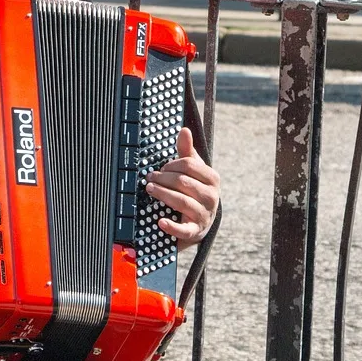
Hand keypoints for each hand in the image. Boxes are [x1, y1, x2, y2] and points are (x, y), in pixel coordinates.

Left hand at [144, 127, 219, 250]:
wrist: (199, 222)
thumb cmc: (193, 191)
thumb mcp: (193, 172)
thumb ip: (187, 152)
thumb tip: (184, 130)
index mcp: (212, 179)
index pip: (189, 165)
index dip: (171, 165)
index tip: (161, 168)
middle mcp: (212, 196)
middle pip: (183, 182)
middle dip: (163, 178)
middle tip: (149, 178)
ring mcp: (205, 215)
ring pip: (182, 202)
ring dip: (163, 194)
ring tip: (149, 189)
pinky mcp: (195, 231)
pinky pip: (184, 229)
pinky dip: (171, 226)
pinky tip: (160, 221)